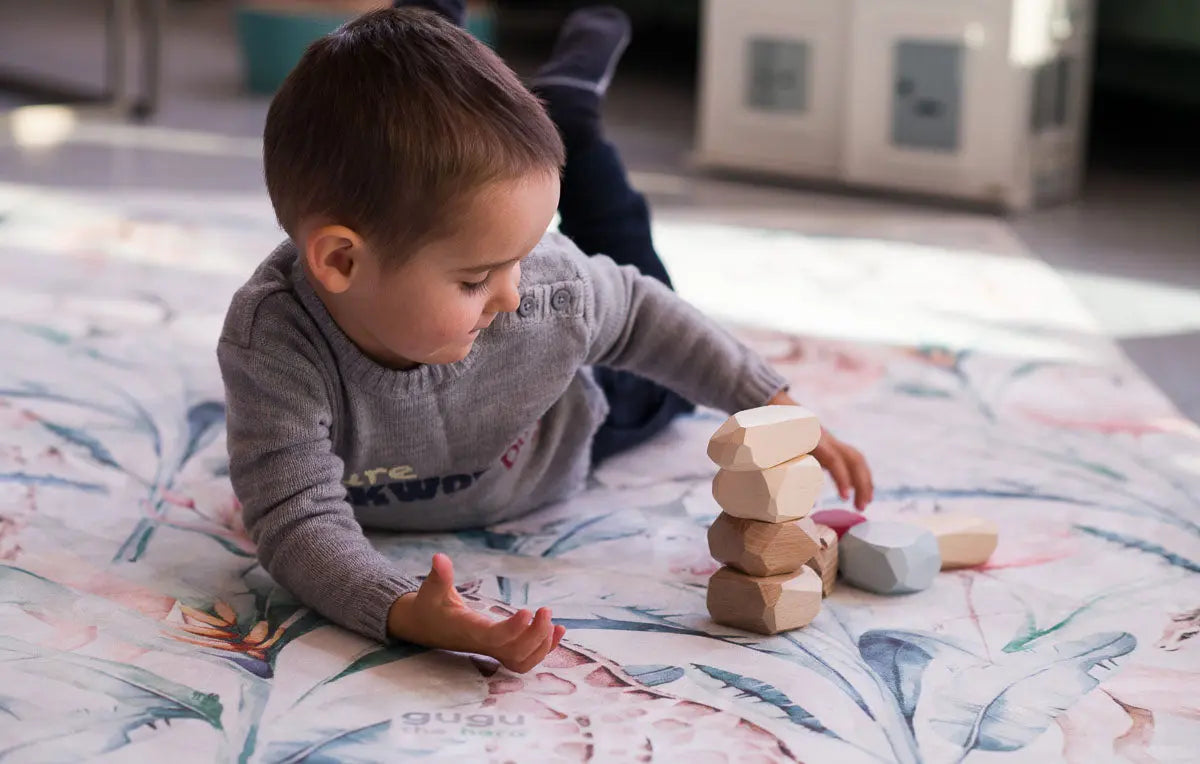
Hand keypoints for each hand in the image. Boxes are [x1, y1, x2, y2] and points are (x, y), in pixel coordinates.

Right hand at [387, 553, 565, 672]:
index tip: (528, 611)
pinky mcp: (501, 650)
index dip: (512, 629)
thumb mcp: (432, 589)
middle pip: (514, 652)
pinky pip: (526, 659)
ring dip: (542, 645)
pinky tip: (558, 630)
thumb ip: (439, 575)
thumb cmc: (431, 605)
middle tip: (545, 611)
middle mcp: (482, 644)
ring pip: (522, 661)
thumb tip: (439, 557)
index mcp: (468, 629)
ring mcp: (493, 651)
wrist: (427, 627)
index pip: (493, 637)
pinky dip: (546, 649)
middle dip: (535, 635)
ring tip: (552, 622)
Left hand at [769, 391, 873, 509]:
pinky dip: (858, 478)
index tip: (845, 496)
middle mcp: (827, 438)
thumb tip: (777, 497)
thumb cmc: (775, 430)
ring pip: (856, 459)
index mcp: (812, 437)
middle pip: (853, 458)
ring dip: (864, 482)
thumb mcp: (773, 444)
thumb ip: (774, 463)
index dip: (841, 477)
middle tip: (860, 508)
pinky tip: (860, 495)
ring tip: (863, 505)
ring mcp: (832, 441)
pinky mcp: (833, 446)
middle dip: (861, 483)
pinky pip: (851, 461)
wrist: (780, 408)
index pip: (832, 457)